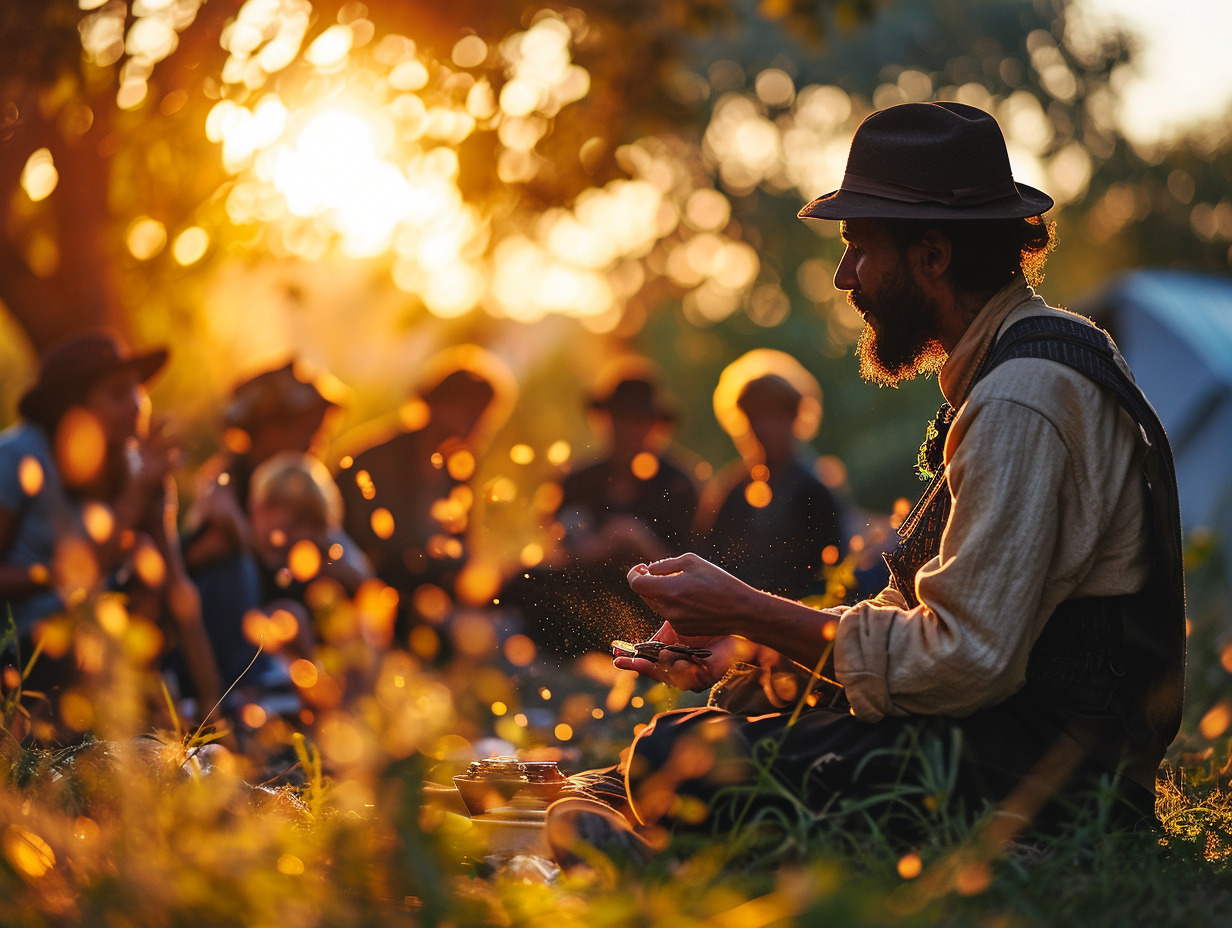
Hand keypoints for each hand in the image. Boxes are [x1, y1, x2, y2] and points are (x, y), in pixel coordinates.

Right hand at [612, 622, 757, 691]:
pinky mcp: (708, 677)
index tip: (616, 659)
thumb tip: (632, 643)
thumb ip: (657, 637)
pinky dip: (685, 672)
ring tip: (663, 654)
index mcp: (669, 657)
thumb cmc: (705, 623)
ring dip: (665, 667)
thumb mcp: (675, 627)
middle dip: (642, 669)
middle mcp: (679, 669)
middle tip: (628, 662)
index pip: (647, 663)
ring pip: (672, 678)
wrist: (734, 621)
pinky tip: (681, 661)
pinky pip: (692, 680)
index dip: (632, 662)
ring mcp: (693, 675)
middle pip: (656, 674)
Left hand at [626, 553, 753, 638]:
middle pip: (645, 594)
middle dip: (647, 582)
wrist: (742, 611)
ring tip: (678, 583)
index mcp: (668, 589)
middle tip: (655, 572)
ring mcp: (675, 622)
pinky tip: (691, 598)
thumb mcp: (692, 562)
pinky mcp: (683, 630)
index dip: (634, 573)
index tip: (640, 568)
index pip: (636, 583)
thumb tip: (649, 570)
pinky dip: (673, 604)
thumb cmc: (719, 582)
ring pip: (656, 605)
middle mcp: (668, 609)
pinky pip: (669, 614)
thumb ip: (665, 564)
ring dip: (660, 593)